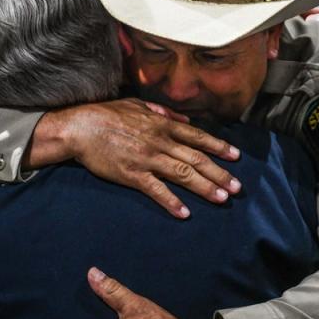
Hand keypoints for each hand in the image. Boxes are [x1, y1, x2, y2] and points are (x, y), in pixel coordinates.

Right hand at [29, 98, 241, 218]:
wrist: (80, 127)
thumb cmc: (107, 114)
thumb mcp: (138, 106)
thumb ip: (162, 113)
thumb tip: (183, 119)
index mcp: (162, 125)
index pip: (197, 137)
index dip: (219, 147)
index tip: (236, 156)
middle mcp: (159, 142)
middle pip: (196, 158)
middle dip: (219, 173)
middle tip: (238, 187)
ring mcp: (147, 159)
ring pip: (183, 174)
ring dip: (205, 187)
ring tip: (222, 198)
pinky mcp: (132, 175)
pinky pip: (156, 190)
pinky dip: (171, 202)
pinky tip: (185, 213)